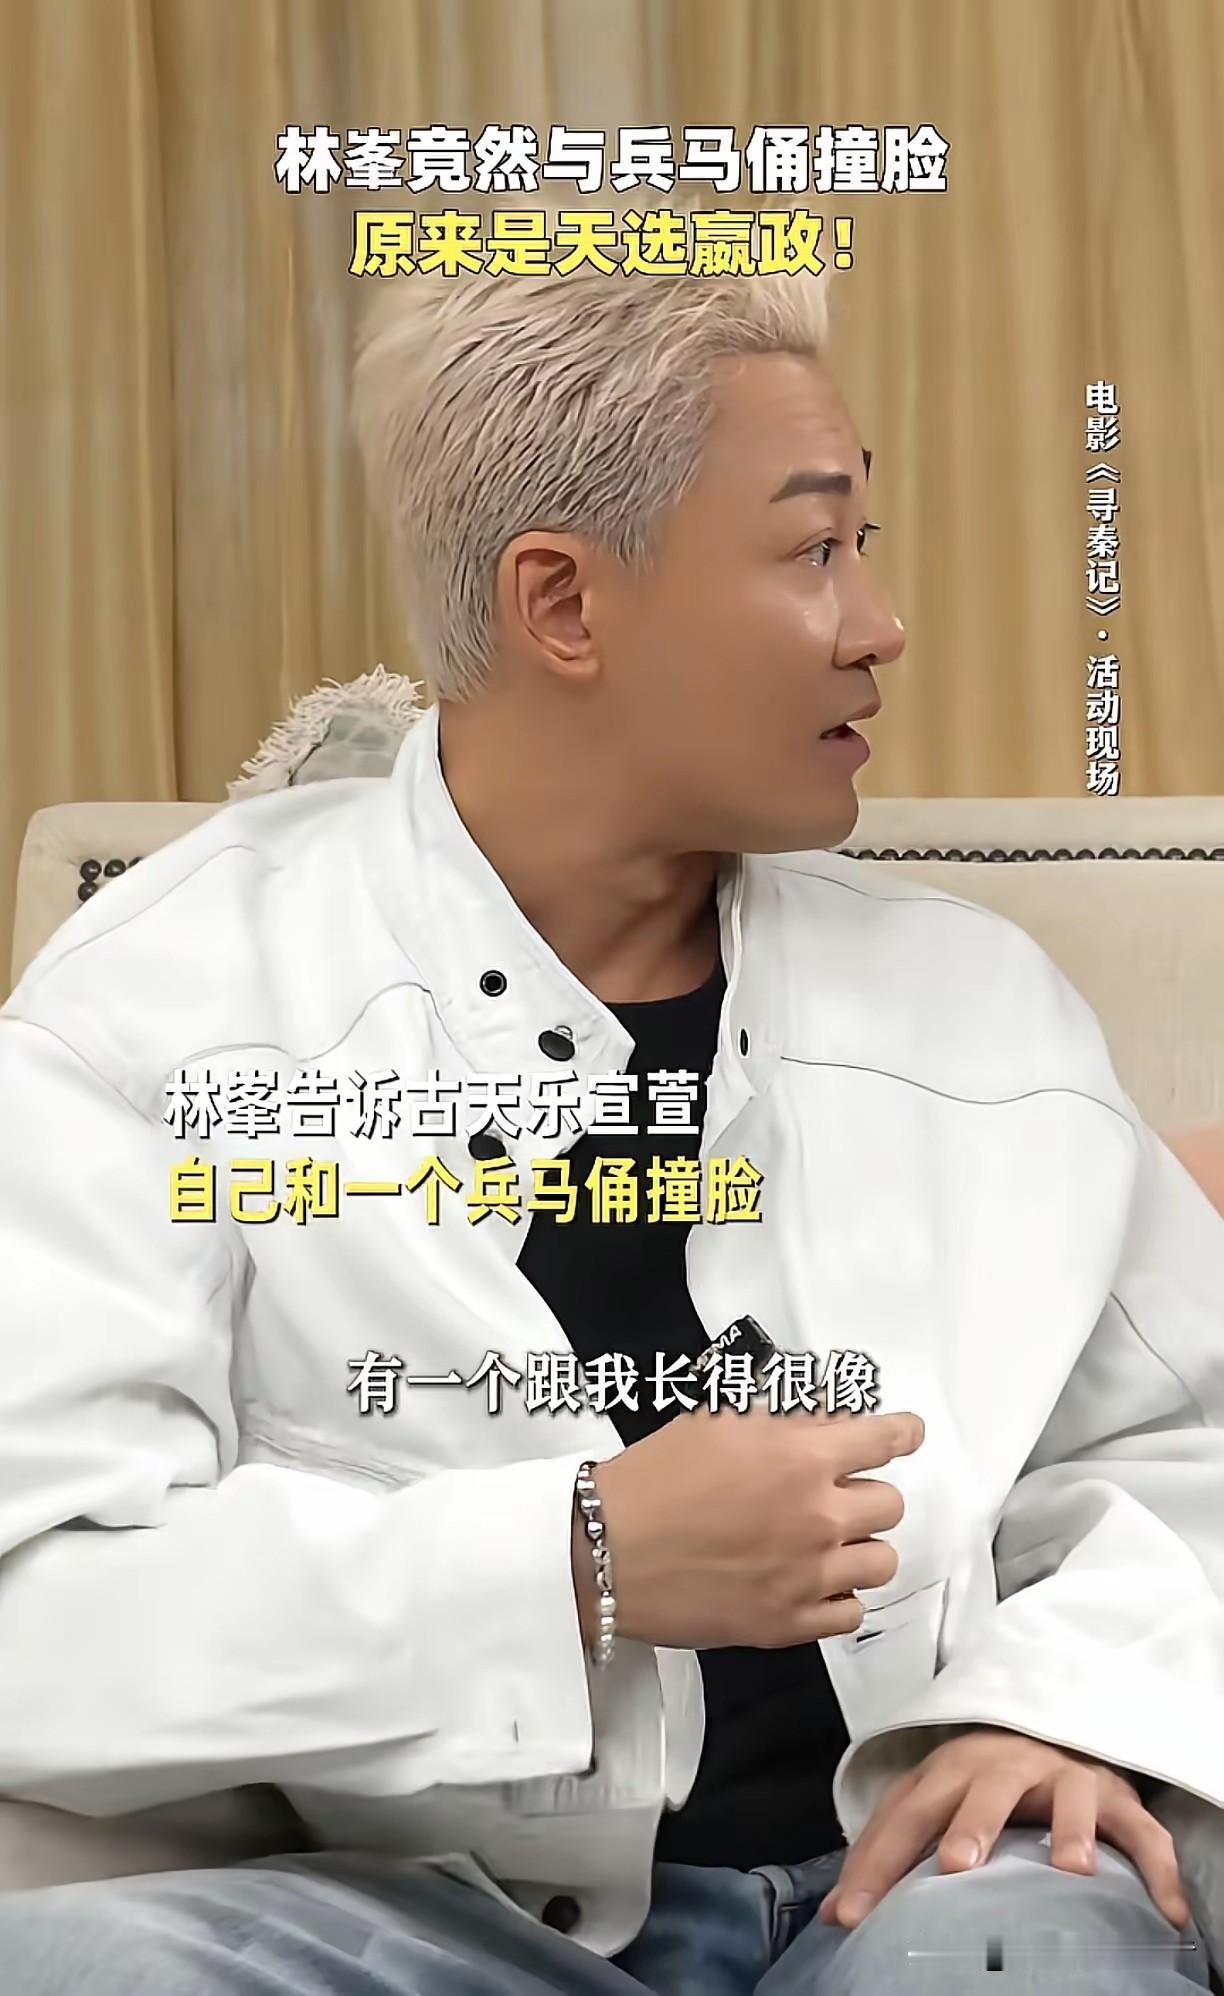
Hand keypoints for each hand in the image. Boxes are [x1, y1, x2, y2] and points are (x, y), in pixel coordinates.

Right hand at [573, 1402, 923, 1650]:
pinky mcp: (790, 1624)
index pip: (884, 1440)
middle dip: (866, 1492)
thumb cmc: (656, 1479)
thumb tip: (828, 1414)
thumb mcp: (719, 1421)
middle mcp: (818, 1517)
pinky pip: (850, 1613)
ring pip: (880, 1562)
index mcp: (803, 1458)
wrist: (610, 1550)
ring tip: (827, 1541)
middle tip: (835, 1493)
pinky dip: (838, 1595)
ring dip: (860, 1546)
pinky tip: (813, 1582)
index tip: (908, 1434)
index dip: (901, 1433)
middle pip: (889, 1504)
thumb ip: (784, 1417)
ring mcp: (809, 1577)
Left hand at [818, 1727, 1189, 1931]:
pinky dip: (1157, 1866)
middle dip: (973, 1822)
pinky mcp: (1116, 1797)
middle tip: (956, 1864)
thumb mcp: (935, 1802)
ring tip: (1069, 1868)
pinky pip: (1142, 1831)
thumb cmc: (984, 1781)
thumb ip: (891, 1850)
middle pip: (987, 1788)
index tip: (849, 1914)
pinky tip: (1167, 1909)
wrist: (1054, 1730)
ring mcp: (1067, 1775)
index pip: (906, 1812)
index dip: (876, 1861)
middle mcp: (1008, 1764)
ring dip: (1069, 1829)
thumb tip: (834, 1912)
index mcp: (952, 1768)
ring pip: (1072, 1795)